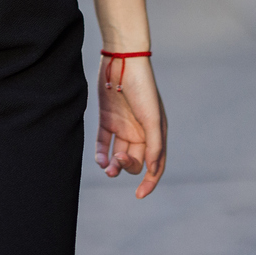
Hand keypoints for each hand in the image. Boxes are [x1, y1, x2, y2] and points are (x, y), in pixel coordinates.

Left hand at [95, 54, 165, 197]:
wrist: (122, 60)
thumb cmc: (143, 88)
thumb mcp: (152, 118)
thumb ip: (154, 145)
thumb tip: (152, 170)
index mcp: (156, 133)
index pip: (155, 164)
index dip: (150, 181)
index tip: (139, 194)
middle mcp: (140, 131)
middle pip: (135, 160)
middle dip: (127, 166)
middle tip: (118, 161)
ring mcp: (123, 126)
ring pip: (118, 154)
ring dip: (113, 164)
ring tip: (106, 167)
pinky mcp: (107, 119)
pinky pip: (103, 142)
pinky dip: (101, 153)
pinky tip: (99, 159)